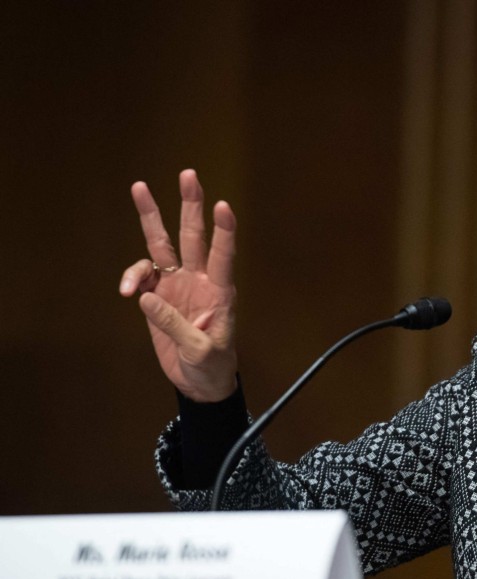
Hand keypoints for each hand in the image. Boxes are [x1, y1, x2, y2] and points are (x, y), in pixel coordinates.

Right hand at [119, 169, 237, 401]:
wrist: (200, 382)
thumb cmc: (211, 366)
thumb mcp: (200, 351)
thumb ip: (175, 325)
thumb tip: (145, 297)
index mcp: (220, 291)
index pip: (224, 255)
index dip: (224, 231)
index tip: (223, 205)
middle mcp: (199, 280)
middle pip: (193, 235)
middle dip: (190, 204)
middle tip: (188, 174)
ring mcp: (177, 285)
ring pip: (163, 244)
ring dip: (153, 217)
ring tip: (139, 187)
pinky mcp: (158, 296)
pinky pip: (142, 276)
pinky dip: (132, 278)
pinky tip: (127, 291)